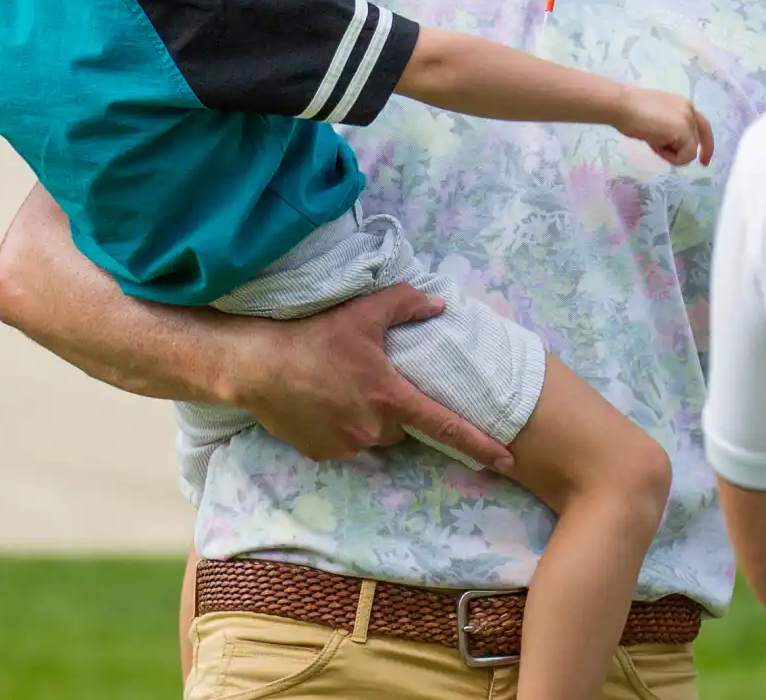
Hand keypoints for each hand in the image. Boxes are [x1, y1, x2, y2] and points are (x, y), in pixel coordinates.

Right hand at [230, 285, 514, 471]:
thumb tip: (440, 305)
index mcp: (390, 396)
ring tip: (339, 387)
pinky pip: (345, 444)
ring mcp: (347, 446)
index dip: (480, 443)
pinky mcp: (323, 456)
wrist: (257, 364)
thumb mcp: (362, 311)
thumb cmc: (314, 336)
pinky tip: (321, 403)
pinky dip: (341, 427)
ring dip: (367, 418)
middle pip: (402, 426)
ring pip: (374, 436)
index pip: (445, 425)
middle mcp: (374, 429)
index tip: (508, 460)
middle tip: (368, 378)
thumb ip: (405, 304)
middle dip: (394, 407)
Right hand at [617, 87, 713, 166]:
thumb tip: (668, 141)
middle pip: (698, 140)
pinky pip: (686, 156)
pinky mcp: (684, 132)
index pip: (701, 126)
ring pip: (691, 150)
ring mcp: (688, 120)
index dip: (704, 144)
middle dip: (682, 151)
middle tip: (693, 164)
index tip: (702, 160)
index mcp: (683, 104)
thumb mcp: (655, 118)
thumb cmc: (629, 111)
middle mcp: (690, 109)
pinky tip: (655, 147)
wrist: (621, 106)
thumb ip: (668, 126)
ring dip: (672, 154)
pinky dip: (672, 158)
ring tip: (653, 144)